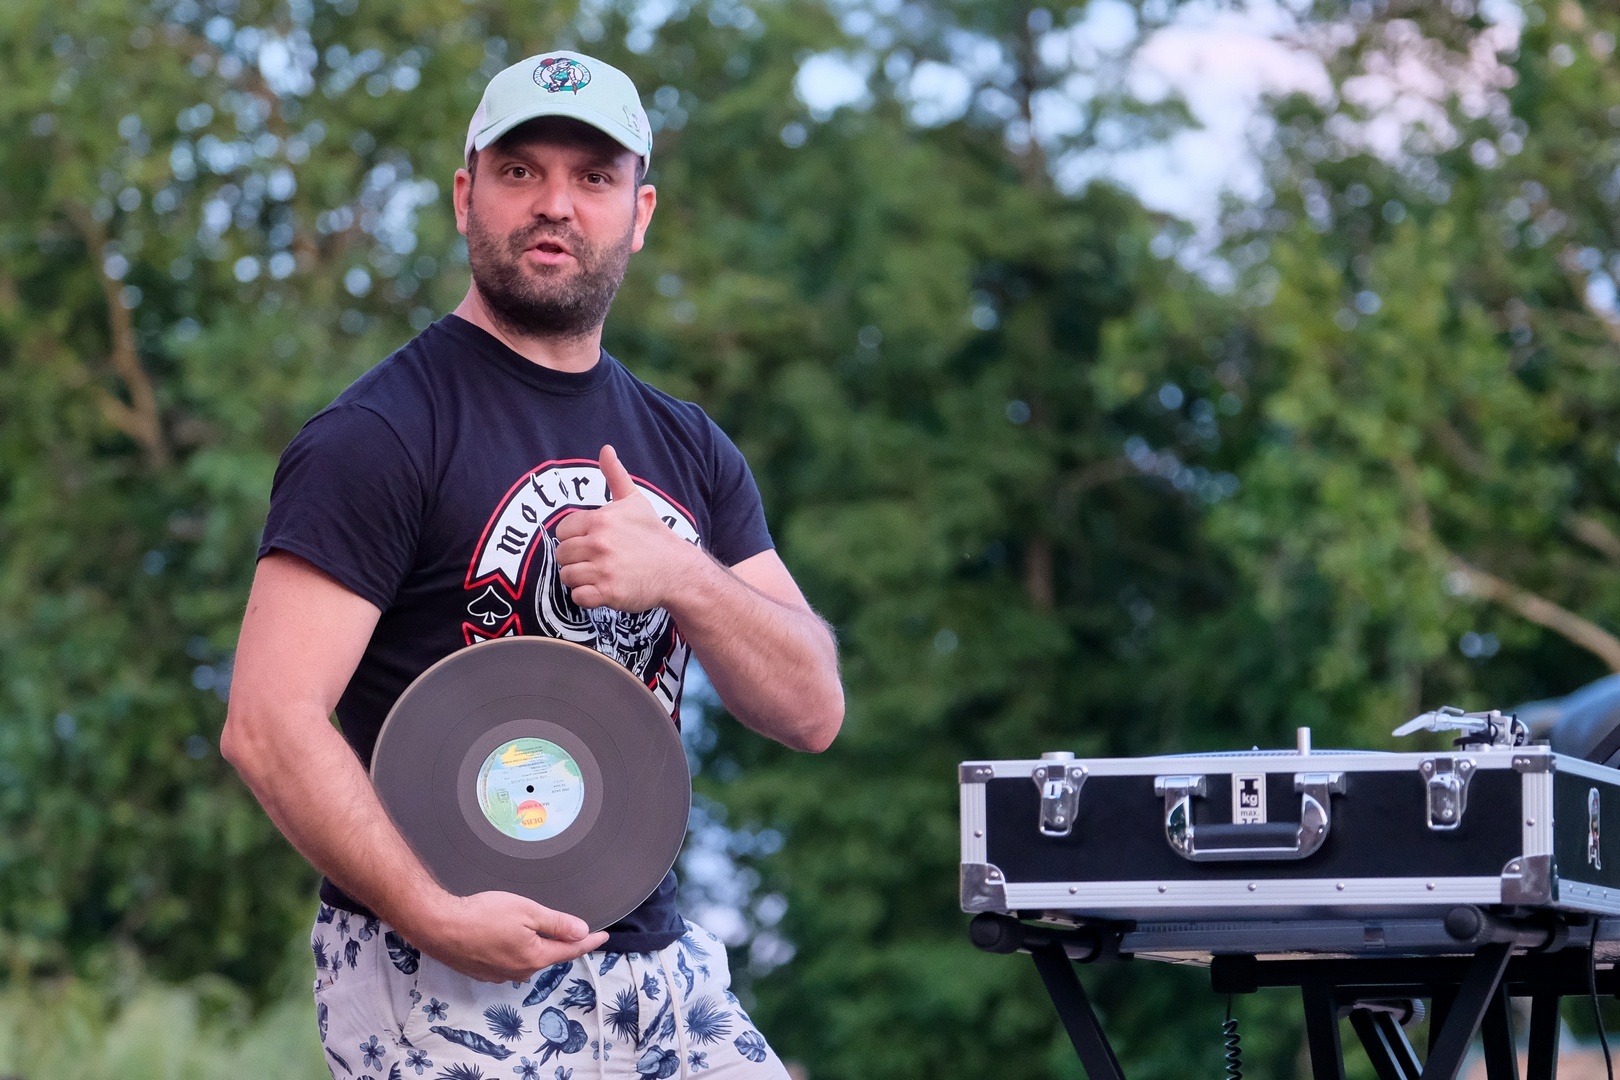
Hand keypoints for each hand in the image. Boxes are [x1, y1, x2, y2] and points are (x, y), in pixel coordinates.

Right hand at [408, 891, 607, 982]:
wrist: (439, 926)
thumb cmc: (481, 915)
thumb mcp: (527, 912)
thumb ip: (557, 923)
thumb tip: (582, 932)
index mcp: (534, 957)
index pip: (570, 951)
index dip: (589, 941)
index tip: (603, 936)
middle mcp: (519, 971)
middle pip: (548, 955)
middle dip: (559, 942)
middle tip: (570, 927)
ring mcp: (499, 974)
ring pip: (527, 959)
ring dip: (534, 946)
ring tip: (532, 928)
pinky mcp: (482, 972)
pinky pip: (508, 961)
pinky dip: (513, 949)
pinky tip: (505, 936)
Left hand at [553, 445, 702, 611]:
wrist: (676, 569)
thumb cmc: (653, 535)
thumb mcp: (635, 501)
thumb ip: (615, 474)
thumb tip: (606, 448)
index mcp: (601, 520)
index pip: (563, 530)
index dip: (575, 537)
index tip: (594, 542)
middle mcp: (599, 543)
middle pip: (562, 554)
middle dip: (577, 559)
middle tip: (600, 560)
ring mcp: (603, 569)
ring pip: (567, 576)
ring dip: (581, 578)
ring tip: (602, 574)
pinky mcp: (607, 593)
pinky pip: (578, 597)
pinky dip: (587, 597)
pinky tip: (603, 589)